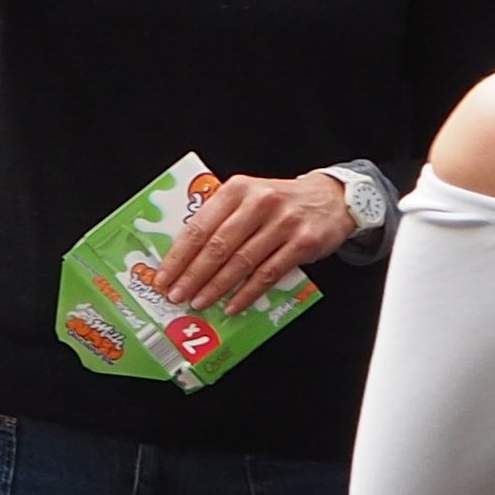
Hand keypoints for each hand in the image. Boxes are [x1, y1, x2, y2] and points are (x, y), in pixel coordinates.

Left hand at [152, 171, 355, 312]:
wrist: (331, 198)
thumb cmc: (279, 202)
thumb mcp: (247, 197)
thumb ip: (219, 218)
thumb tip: (183, 255)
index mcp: (237, 189)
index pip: (199, 226)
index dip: (179, 255)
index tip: (163, 276)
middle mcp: (259, 203)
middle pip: (218, 245)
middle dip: (193, 275)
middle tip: (177, 295)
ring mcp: (283, 223)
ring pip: (242, 262)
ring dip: (216, 287)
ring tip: (199, 302)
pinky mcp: (303, 242)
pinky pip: (269, 273)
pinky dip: (248, 293)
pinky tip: (232, 305)